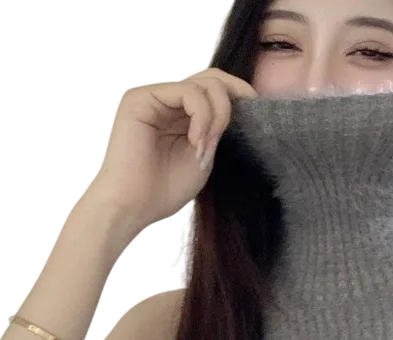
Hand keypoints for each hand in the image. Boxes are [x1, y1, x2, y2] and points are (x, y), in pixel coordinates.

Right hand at [87, 67, 257, 231]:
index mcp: (182, 115)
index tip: (259, 113)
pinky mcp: (140, 97)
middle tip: (239, 129)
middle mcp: (167, 101)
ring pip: (205, 83)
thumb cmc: (164, 190)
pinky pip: (187, 91)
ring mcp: (154, 96)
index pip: (216, 90)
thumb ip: (218, 131)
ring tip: (206, 148)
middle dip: (233, 103)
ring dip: (217, 116)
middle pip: (213, 79)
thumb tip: (243, 107)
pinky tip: (197, 142)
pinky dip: (202, 116)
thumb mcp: (204, 156)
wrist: (133, 206)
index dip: (240, 94)